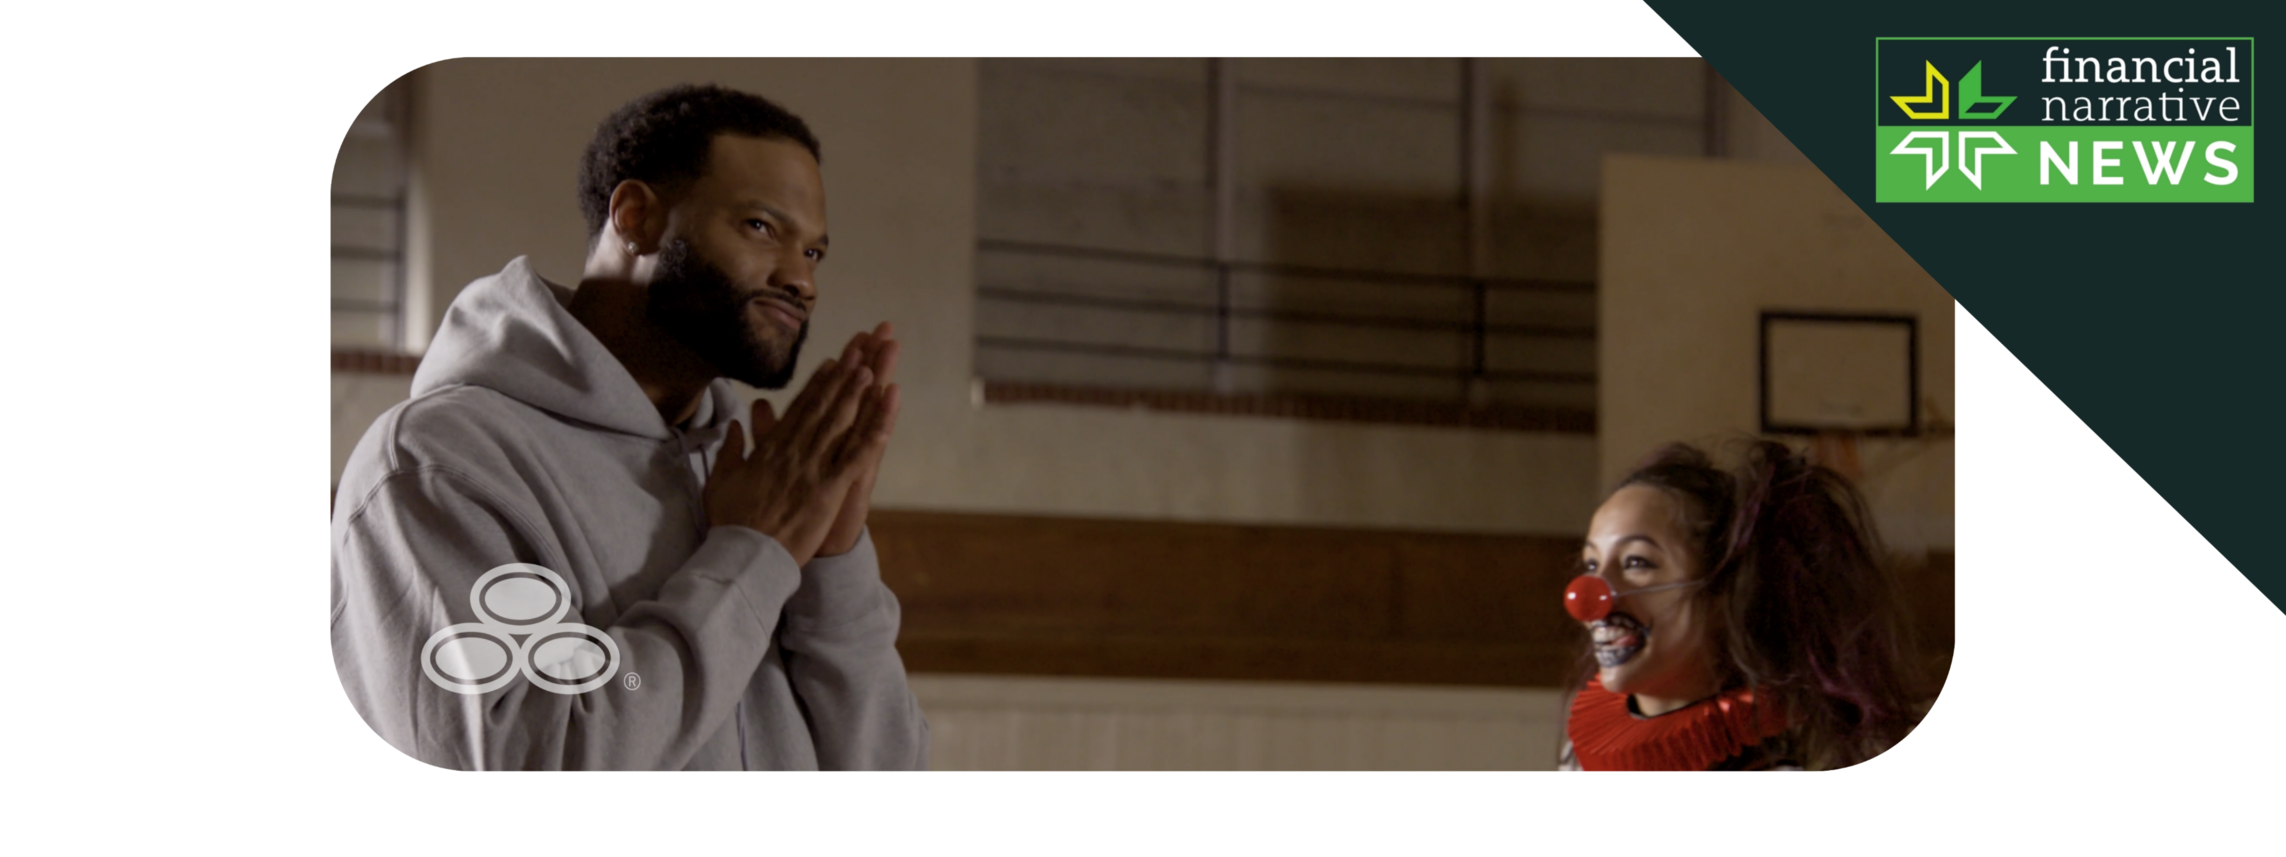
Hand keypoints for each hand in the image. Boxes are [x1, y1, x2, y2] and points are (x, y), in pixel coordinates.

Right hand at [703, 344, 894, 565]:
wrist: (744, 555)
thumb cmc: (732, 522)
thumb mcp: (721, 481)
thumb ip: (730, 450)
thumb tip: (734, 425)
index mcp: (770, 450)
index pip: (797, 410)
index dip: (817, 386)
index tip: (831, 364)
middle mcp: (793, 453)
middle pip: (821, 410)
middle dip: (840, 380)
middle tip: (859, 353)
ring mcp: (812, 470)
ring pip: (837, 427)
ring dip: (855, 398)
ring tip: (871, 371)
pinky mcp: (828, 491)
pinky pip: (853, 462)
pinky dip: (869, 440)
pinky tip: (885, 423)